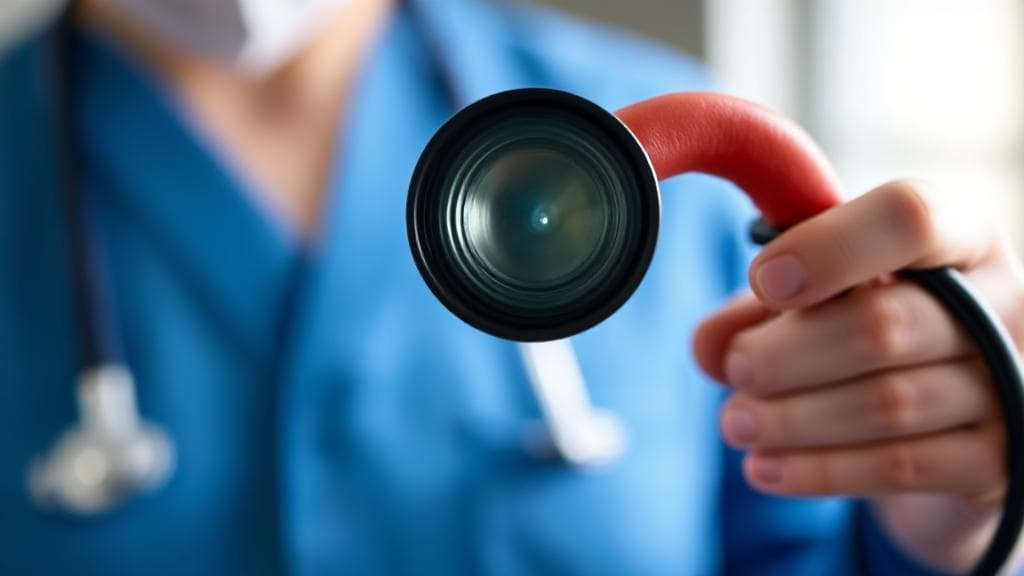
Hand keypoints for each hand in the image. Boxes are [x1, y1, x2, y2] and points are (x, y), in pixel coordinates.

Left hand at [693, 180, 1023, 572]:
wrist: (951, 420)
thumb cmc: (872, 332)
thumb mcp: (819, 302)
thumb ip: (761, 310)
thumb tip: (707, 346)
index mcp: (960, 238)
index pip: (907, 218)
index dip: (827, 247)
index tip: (764, 279)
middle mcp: (1002, 304)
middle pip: (884, 324)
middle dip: (790, 353)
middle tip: (737, 368)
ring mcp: (1009, 385)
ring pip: (888, 403)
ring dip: (794, 418)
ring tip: (735, 424)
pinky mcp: (998, 462)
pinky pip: (900, 467)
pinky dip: (819, 469)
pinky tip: (765, 468)